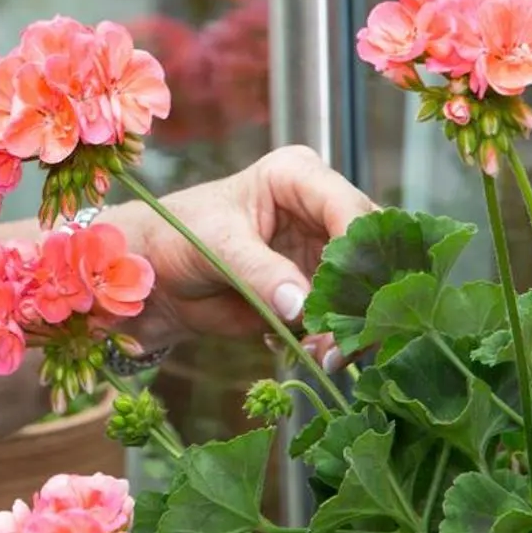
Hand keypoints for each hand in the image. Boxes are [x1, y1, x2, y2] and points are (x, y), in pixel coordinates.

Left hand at [117, 144, 375, 358]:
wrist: (160, 273)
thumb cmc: (179, 235)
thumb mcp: (216, 245)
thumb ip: (260, 272)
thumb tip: (302, 305)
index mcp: (299, 176)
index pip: (350, 209)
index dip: (360, 253)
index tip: (353, 299)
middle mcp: (322, 209)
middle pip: (372, 253)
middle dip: (363, 301)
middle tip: (342, 343)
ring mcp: (325, 251)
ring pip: (367, 291)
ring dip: (352, 329)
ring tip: (323, 356)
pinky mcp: (321, 289)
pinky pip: (347, 318)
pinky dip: (337, 340)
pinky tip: (311, 353)